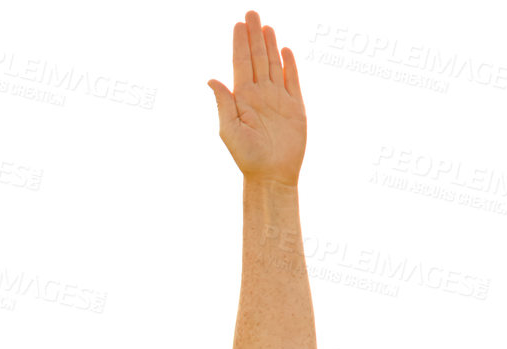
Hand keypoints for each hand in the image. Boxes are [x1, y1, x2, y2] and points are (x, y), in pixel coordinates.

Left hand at [208, 10, 305, 185]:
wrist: (272, 175)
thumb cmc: (247, 157)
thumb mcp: (229, 130)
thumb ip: (223, 103)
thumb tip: (211, 79)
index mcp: (242, 99)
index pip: (241, 64)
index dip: (240, 44)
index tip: (238, 24)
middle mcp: (259, 95)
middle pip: (257, 58)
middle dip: (254, 36)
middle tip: (251, 13)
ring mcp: (277, 99)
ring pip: (273, 65)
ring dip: (269, 45)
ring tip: (265, 26)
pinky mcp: (294, 106)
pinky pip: (292, 80)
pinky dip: (288, 64)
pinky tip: (284, 50)